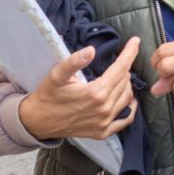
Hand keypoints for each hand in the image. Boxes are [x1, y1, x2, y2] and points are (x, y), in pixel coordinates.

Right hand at [18, 38, 140, 141]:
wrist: (37, 121)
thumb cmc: (48, 96)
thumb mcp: (57, 75)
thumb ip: (74, 62)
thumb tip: (91, 50)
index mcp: (96, 93)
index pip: (121, 68)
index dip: (130, 53)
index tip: (136, 41)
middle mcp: (104, 109)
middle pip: (125, 82)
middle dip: (124, 68)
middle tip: (118, 61)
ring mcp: (104, 123)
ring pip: (127, 98)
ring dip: (126, 85)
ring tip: (119, 77)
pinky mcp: (103, 133)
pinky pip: (125, 120)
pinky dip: (130, 108)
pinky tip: (128, 100)